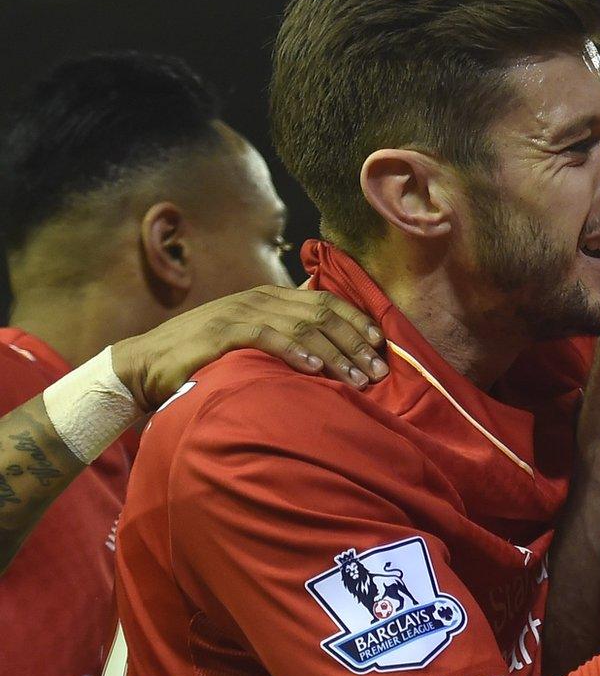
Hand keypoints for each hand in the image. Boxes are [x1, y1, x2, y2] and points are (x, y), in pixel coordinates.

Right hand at [111, 285, 385, 406]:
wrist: (144, 366)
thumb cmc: (203, 359)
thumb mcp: (248, 341)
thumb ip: (282, 338)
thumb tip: (327, 353)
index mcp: (269, 298)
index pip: (325, 300)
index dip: (357, 321)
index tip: (381, 346)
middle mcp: (258, 299)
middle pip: (321, 312)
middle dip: (354, 342)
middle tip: (378, 371)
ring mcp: (238, 312)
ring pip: (301, 325)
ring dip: (335, 352)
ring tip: (357, 378)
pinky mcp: (219, 332)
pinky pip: (265, 336)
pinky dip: (294, 350)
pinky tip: (314, 367)